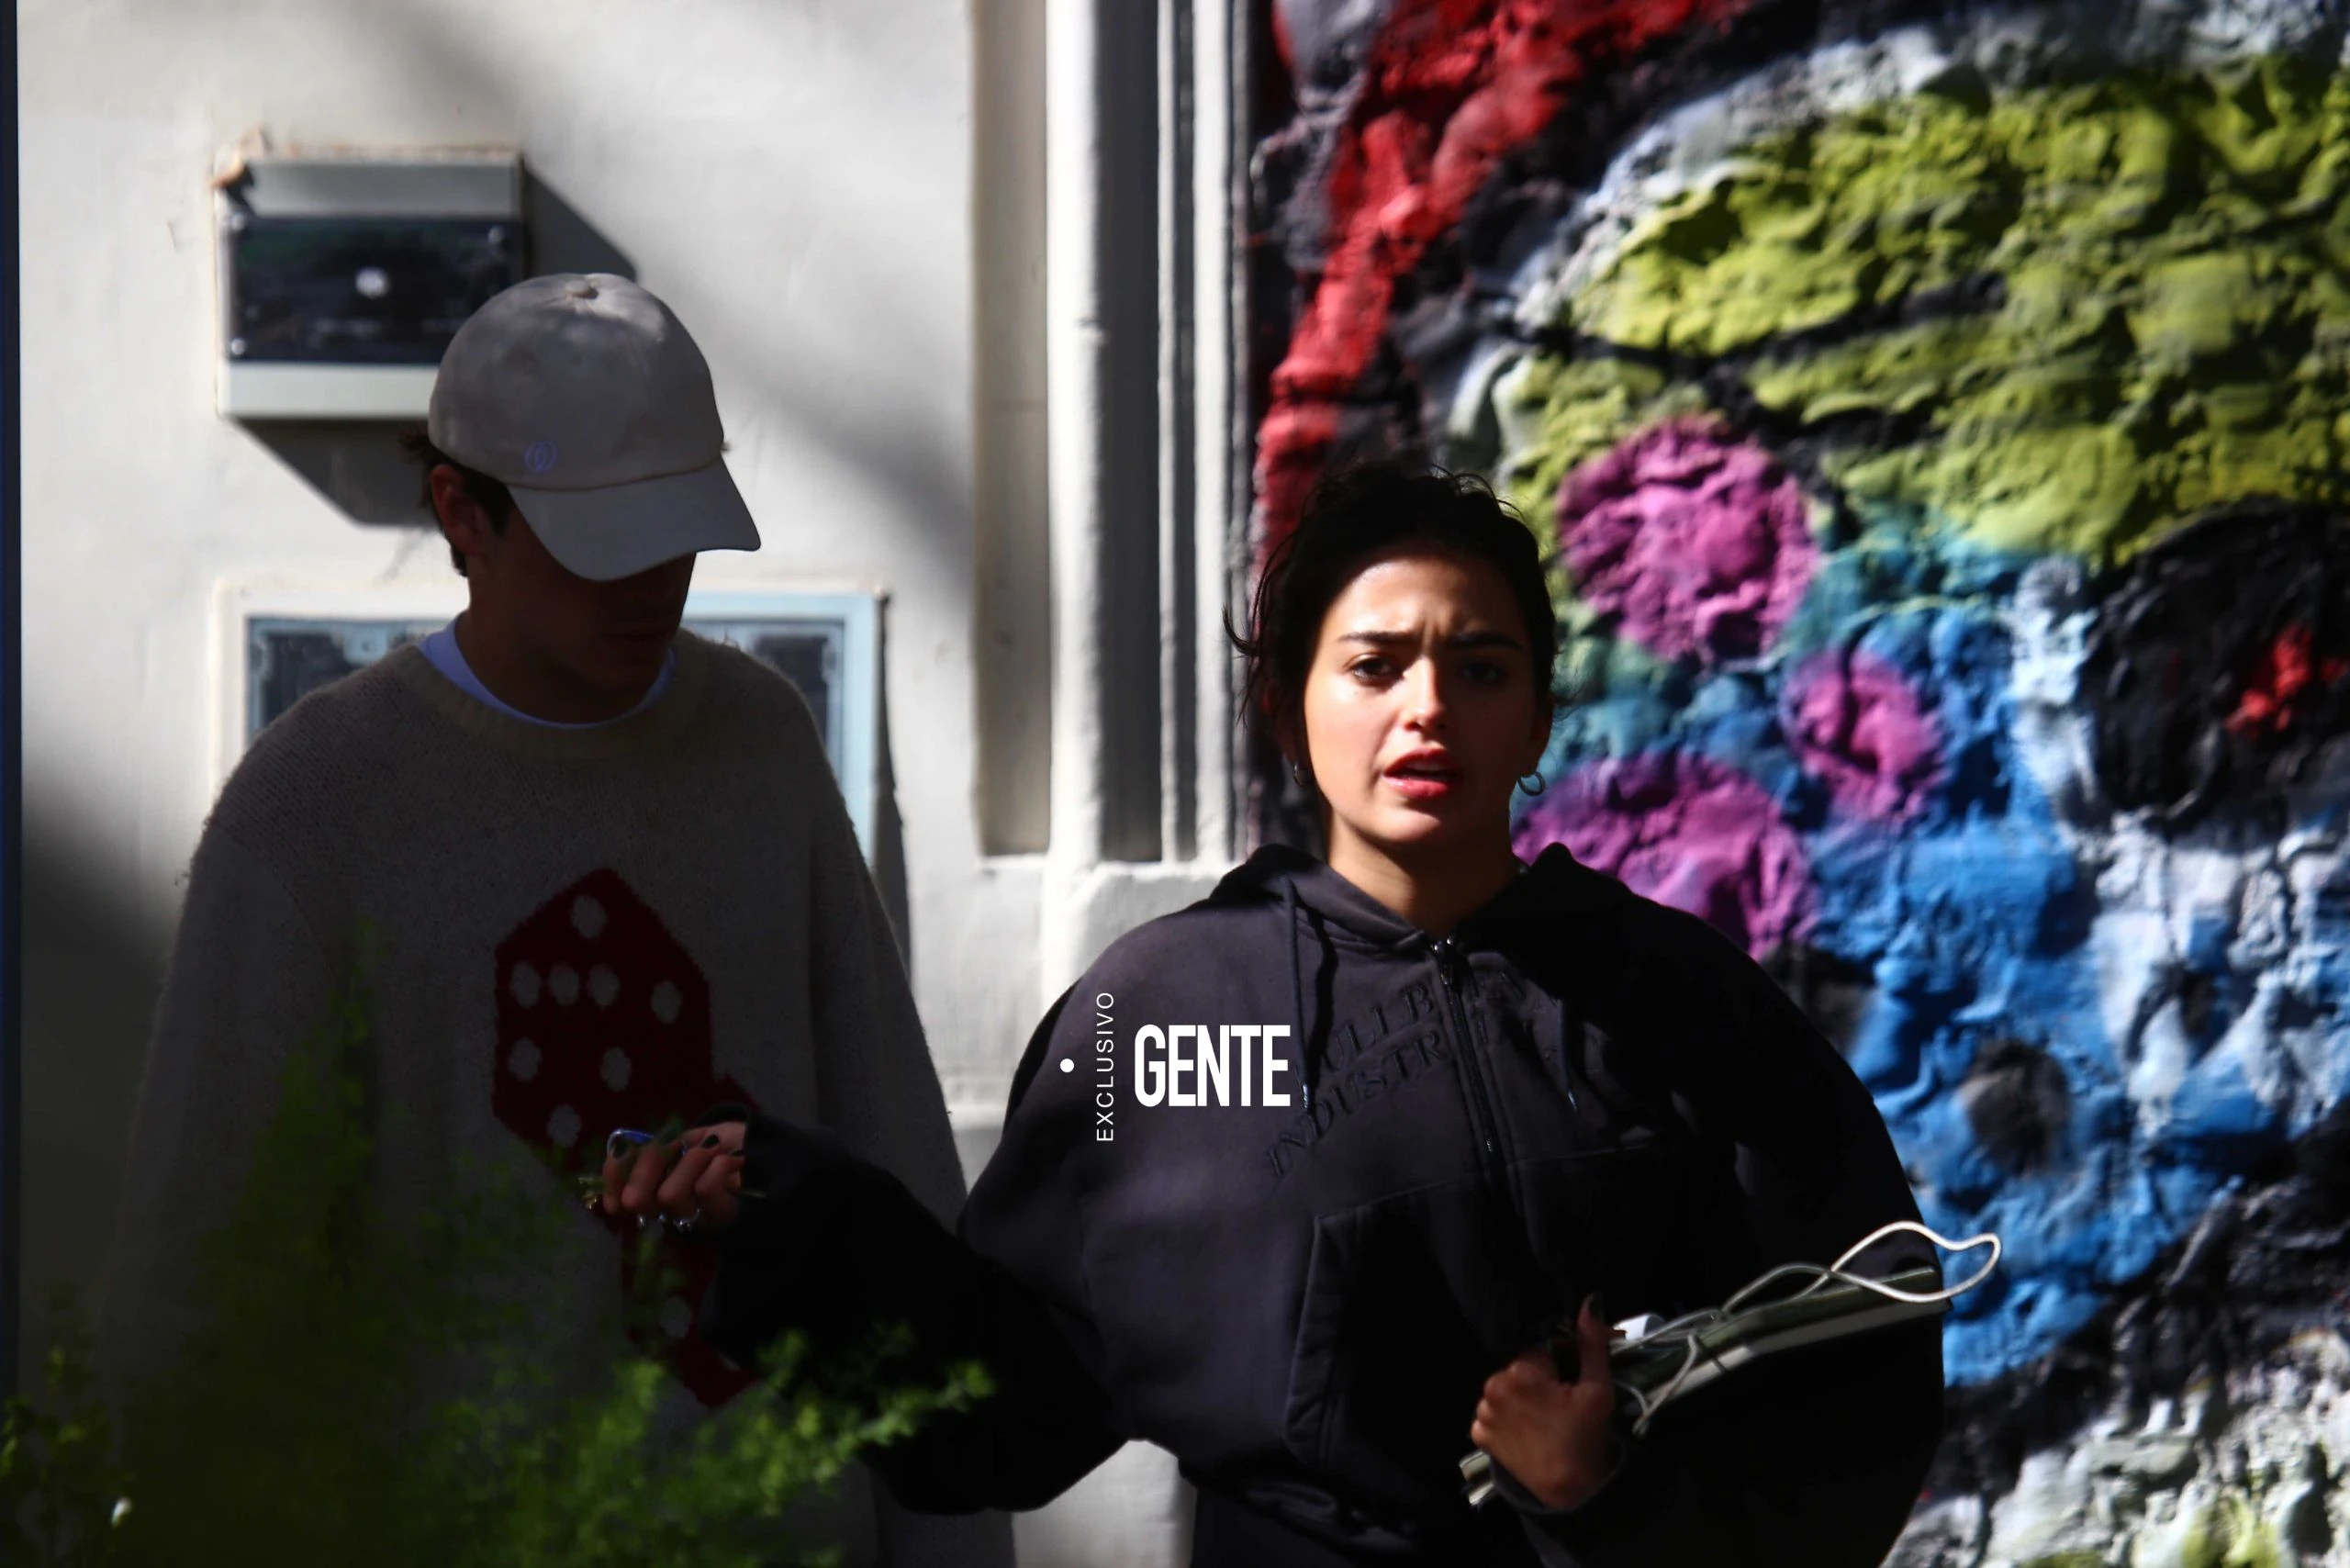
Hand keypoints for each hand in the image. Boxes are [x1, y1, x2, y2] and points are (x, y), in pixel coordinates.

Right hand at [600, 1121, 749, 1237]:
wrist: (761, 1157)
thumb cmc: (715, 1148)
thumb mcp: (684, 1141)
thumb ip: (658, 1145)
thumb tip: (623, 1147)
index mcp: (652, 1188)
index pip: (617, 1190)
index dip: (614, 1175)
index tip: (624, 1154)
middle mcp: (666, 1210)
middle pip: (637, 1198)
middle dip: (648, 1165)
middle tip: (668, 1148)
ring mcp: (692, 1216)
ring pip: (670, 1194)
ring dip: (690, 1162)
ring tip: (711, 1150)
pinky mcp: (719, 1215)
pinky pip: (705, 1190)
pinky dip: (718, 1166)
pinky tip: (731, 1161)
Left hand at [1470, 1296, 1620, 1510]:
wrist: (1571, 1490)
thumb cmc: (1586, 1437)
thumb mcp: (1597, 1387)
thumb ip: (1590, 1342)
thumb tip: (1588, 1302)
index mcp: (1520, 1371)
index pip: (1538, 1347)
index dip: (1556, 1361)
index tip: (1567, 1380)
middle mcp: (1493, 1387)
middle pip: (1518, 1366)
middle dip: (1536, 1377)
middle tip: (1558, 1401)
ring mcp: (1483, 1412)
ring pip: (1503, 1388)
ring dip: (1519, 1395)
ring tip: (1543, 1416)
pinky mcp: (1479, 1434)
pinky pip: (1491, 1412)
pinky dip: (1505, 1416)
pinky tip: (1526, 1428)